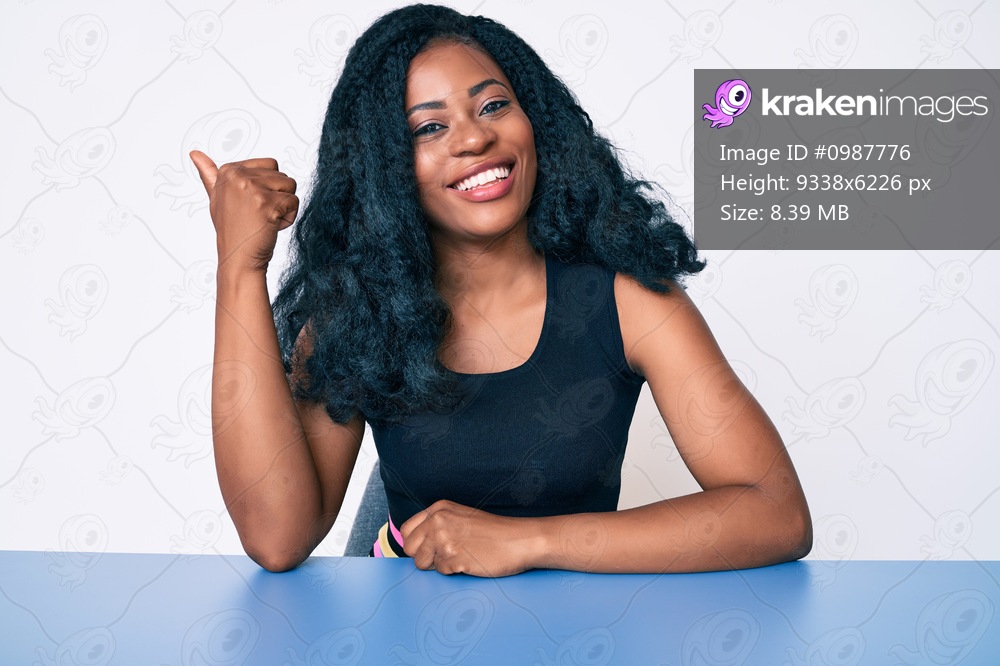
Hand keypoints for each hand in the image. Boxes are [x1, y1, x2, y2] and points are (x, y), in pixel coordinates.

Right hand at [189, 150, 298, 275]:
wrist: (238, 258)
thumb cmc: (231, 229)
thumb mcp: (216, 198)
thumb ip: (210, 174)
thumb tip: (194, 153)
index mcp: (228, 170)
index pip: (270, 165)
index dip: (267, 187)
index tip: (250, 204)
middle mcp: (238, 176)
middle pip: (282, 175)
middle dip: (277, 196)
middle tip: (258, 215)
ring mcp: (252, 189)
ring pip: (290, 186)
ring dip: (284, 206)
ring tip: (265, 220)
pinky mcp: (268, 203)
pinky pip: (294, 202)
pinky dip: (289, 218)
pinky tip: (272, 227)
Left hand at [400, 500, 540, 576]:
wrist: (520, 540)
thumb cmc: (494, 532)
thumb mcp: (460, 517)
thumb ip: (437, 525)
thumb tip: (415, 545)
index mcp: (439, 508)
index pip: (406, 530)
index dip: (416, 544)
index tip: (428, 549)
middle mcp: (438, 521)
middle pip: (410, 548)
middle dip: (423, 557)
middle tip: (445, 556)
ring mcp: (444, 538)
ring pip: (422, 563)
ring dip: (438, 565)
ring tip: (460, 557)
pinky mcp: (453, 557)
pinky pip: (440, 572)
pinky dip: (453, 571)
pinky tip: (469, 562)